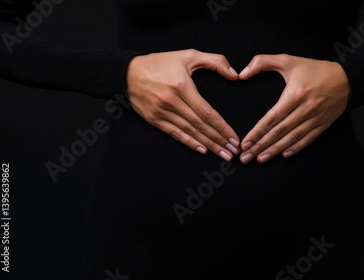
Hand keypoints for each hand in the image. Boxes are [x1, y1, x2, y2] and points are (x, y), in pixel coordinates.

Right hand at [126, 49, 240, 160]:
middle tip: (234, 152)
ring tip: (223, 155)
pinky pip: (175, 134)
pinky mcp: (154, 120)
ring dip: (208, 145)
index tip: (234, 137)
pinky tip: (202, 150)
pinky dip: (190, 143)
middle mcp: (171, 102)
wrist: (128, 72)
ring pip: (190, 132)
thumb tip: (235, 75)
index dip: (222, 127)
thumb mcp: (188, 55)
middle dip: (219, 140)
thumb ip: (215, 61)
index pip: (206, 112)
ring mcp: (162, 112)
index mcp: (182, 87)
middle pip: (200, 126)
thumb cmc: (161, 63)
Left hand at [238, 54, 349, 163]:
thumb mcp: (288, 60)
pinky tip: (283, 155)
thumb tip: (241, 74)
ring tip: (261, 159)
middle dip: (261, 145)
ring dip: (275, 150)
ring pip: (292, 138)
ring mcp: (315, 118)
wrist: (346, 78)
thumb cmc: (314, 69)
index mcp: (295, 94)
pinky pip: (307, 140)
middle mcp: (305, 109)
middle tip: (247, 157)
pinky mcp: (323, 124)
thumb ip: (262, 62)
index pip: (272, 118)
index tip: (245, 143)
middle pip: (279, 131)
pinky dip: (295, 148)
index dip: (257, 132)